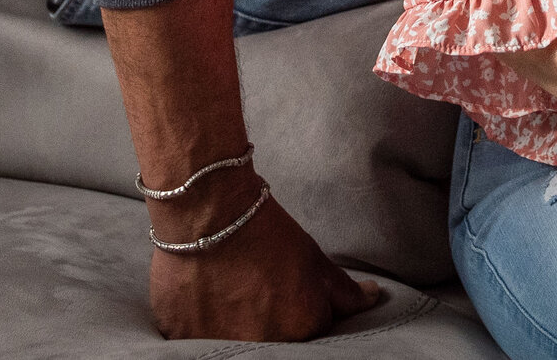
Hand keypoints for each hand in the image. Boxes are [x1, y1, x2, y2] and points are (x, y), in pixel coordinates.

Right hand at [146, 174, 376, 340]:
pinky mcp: (182, 338)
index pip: (311, 332)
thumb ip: (345, 291)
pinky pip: (196, 339)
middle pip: (274, 341)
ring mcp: (219, 345)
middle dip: (269, 320)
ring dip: (234, 323)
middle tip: (255, 288)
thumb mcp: (314, 260)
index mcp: (301, 329)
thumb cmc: (267, 232)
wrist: (209, 211)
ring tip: (228, 289)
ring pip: (233, 342)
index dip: (300, 308)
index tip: (284, 290)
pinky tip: (204, 295)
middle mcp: (263, 345)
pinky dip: (201, 323)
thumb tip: (373, 299)